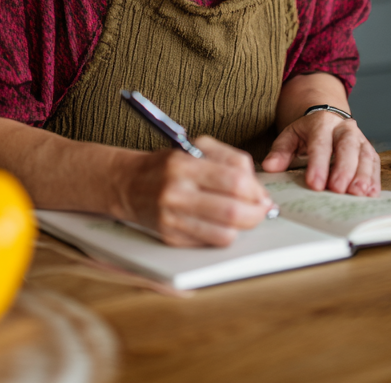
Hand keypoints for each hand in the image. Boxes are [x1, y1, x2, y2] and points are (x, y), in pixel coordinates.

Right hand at [116, 136, 273, 247]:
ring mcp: (172, 219)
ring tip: (242, 217)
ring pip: (224, 234)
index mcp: (184, 164)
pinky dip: (223, 235)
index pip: (234, 180)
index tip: (262, 194)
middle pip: (232, 211)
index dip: (256, 190)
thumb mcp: (196, 148)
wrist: (128, 184)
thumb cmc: (168, 164)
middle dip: (255, 213)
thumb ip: (230, 160)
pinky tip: (221, 224)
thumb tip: (258, 189)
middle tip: (261, 210)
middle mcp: (176, 193)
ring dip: (242, 228)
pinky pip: (209, 243)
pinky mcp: (170, 238)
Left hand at [262, 113, 379, 196]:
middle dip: (344, 170)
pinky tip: (371, 194)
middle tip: (338, 190)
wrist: (328, 119)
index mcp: (322, 123)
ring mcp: (360, 139)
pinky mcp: (369, 151)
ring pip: (365, 155)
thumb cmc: (308, 132)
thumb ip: (280, 151)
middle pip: (347, 147)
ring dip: (363, 176)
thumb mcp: (290, 136)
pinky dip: (374, 179)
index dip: (318, 164)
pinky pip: (375, 164)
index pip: (320, 143)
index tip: (314, 184)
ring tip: (358, 194)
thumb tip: (270, 167)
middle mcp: (344, 128)